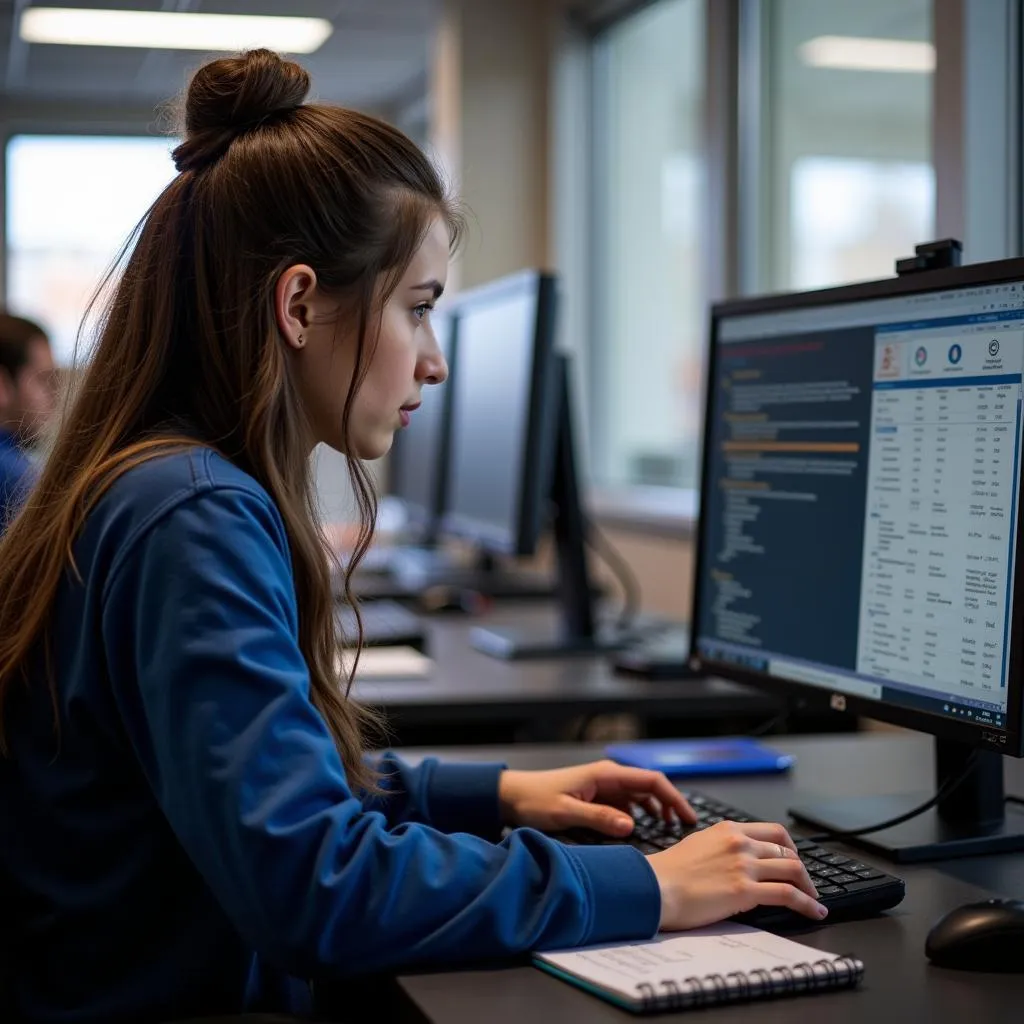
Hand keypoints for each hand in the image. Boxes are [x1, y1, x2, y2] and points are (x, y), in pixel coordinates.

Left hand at [498, 760, 695, 835]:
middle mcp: (609, 778)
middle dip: (672, 806)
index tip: (689, 818)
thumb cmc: (534, 800)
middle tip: (687, 830)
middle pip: (651, 788)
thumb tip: (631, 826)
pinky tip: (645, 831)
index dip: (675, 798)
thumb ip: (599, 818)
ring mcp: (605, 787)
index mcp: (606, 775)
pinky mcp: (599, 798)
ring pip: (642, 797)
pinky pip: (628, 805)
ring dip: (658, 811)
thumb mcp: (566, 812)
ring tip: (671, 832)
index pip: (652, 781)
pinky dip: (642, 816)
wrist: (512, 796)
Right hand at [647, 820, 827, 929]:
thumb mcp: (698, 844)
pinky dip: (807, 904)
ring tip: (814, 900)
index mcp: (728, 830)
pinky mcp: (745, 891)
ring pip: (793, 869)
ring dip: (809, 887)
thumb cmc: (668, 871)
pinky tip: (815, 912)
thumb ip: (721, 846)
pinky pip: (788, 894)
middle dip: (801, 869)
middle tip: (806, 884)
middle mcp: (740, 843)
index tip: (794, 859)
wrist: (655, 887)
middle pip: (787, 850)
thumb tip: (736, 858)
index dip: (791, 847)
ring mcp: (744, 865)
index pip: (774, 832)